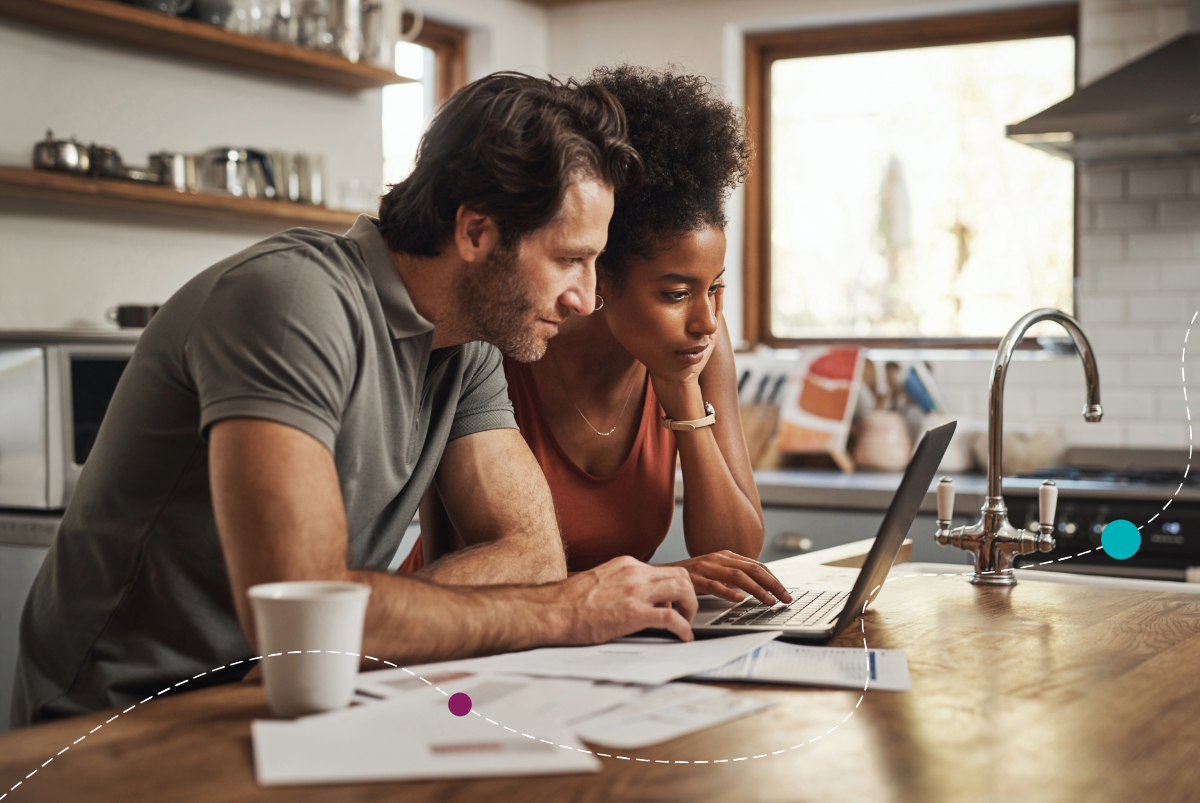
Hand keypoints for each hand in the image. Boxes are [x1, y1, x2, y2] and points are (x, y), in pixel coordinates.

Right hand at [557, 556, 698, 642]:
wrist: (552, 610)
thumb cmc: (568, 602)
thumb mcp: (601, 581)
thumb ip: (622, 585)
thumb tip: (635, 599)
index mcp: (626, 565)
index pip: (665, 570)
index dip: (675, 588)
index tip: (675, 602)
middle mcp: (634, 573)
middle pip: (681, 575)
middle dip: (690, 595)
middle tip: (686, 612)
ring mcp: (635, 592)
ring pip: (683, 589)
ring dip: (691, 608)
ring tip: (686, 623)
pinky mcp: (633, 613)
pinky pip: (672, 618)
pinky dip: (684, 629)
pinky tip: (683, 637)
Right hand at [664, 550, 792, 605]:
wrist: (662, 575)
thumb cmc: (690, 576)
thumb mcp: (715, 571)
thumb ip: (732, 576)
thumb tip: (755, 587)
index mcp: (726, 556)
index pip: (757, 566)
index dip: (773, 579)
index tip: (785, 592)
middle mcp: (719, 559)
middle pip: (753, 569)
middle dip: (773, 584)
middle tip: (785, 598)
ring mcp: (707, 568)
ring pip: (738, 577)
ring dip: (757, 590)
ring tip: (769, 601)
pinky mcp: (695, 579)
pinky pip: (715, 585)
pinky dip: (729, 592)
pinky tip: (740, 600)